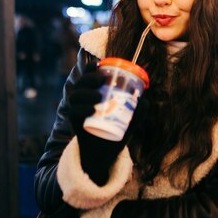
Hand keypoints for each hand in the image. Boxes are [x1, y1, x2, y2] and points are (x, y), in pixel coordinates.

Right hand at [67, 62, 149, 184]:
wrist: (106, 152)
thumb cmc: (118, 130)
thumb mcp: (132, 119)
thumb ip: (139, 109)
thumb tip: (144, 99)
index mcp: (94, 92)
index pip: (89, 76)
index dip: (91, 68)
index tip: (100, 65)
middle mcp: (83, 99)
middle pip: (81, 83)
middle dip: (89, 78)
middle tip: (102, 80)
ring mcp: (78, 110)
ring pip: (75, 95)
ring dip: (86, 93)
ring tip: (99, 97)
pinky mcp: (75, 123)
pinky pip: (73, 112)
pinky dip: (81, 109)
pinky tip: (91, 110)